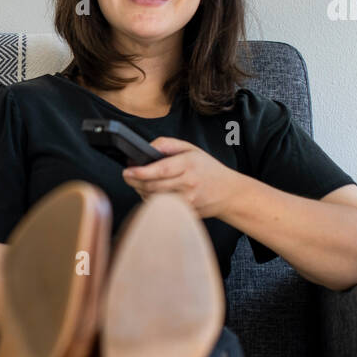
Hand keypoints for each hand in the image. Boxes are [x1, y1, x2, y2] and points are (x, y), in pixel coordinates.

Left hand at [121, 136, 242, 218]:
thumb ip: (167, 144)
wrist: (228, 192)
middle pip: (153, 186)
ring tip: (139, 181)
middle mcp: (188, 183)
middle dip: (135, 181)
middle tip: (127, 175)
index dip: (141, 172)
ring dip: (141, 190)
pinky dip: (151, 199)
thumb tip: (147, 148)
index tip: (127, 170)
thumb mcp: (191, 149)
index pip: (161, 170)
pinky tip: (151, 191)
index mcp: (189, 164)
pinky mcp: (185, 212)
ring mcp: (187, 200)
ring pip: (154, 198)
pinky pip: (161, 207)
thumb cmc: (208, 169)